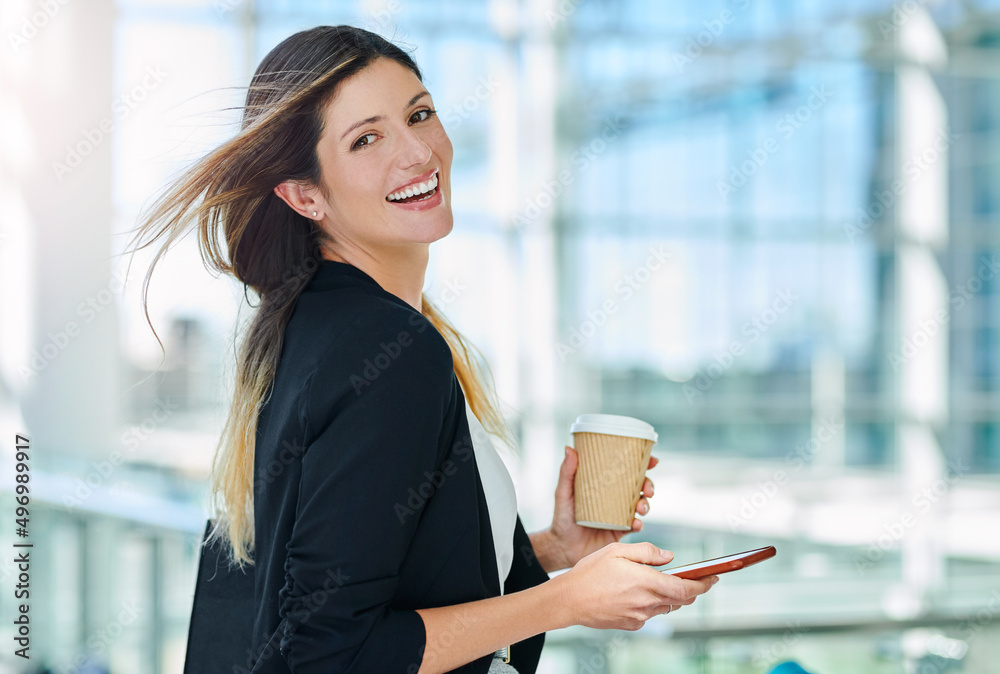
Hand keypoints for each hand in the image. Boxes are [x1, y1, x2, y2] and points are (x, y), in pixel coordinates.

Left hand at [543, 446, 657, 570]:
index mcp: (604, 484)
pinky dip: (638, 523)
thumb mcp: (563, 493)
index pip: (626, 469)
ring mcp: (619, 514)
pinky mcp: (620, 531)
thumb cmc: (562, 517)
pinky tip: (635, 523)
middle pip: (639, 486)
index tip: (653, 460)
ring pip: (641, 505)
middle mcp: (615, 497)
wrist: (564, 547)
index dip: (642, 463)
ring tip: (641, 508)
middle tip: (647, 489)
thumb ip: (567, 472)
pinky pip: (634, 525)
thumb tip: (569, 448)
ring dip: (645, 504)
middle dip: (648, 485)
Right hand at [551, 541, 718, 630]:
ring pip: (666, 607)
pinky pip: (650, 614)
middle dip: (692, 591)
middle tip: (697, 580)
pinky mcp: (631, 625)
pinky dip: (652, 604)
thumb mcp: (617, 550)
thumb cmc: (590, 572)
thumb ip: (647, 552)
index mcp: (646, 582)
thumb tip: (669, 557)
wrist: (569, 600)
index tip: (714, 578)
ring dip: (670, 596)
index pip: (686, 589)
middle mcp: (646, 603)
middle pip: (681, 600)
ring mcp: (639, 617)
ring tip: (663, 583)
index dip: (704, 585)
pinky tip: (639, 593)